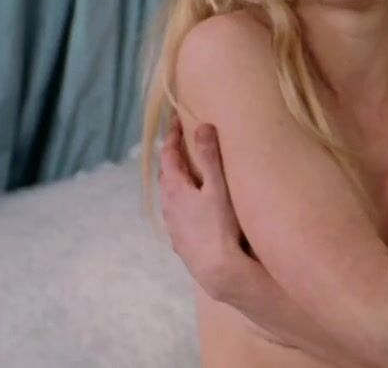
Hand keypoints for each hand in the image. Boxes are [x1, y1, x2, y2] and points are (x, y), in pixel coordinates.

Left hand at [158, 117, 249, 303]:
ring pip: (171, 197)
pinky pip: (178, 215)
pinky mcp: (180, 240)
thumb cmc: (220, 226)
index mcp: (175, 188)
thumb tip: (202, 125)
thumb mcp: (218, 187)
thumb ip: (210, 157)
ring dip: (178, 182)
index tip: (176, 121)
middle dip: (174, 158)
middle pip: (167, 176)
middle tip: (183, 145)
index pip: (169, 155)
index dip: (172, 137)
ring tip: (190, 176)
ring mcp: (173, 225)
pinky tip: (195, 210)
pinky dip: (183, 203)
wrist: (216, 267)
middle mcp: (168, 205)